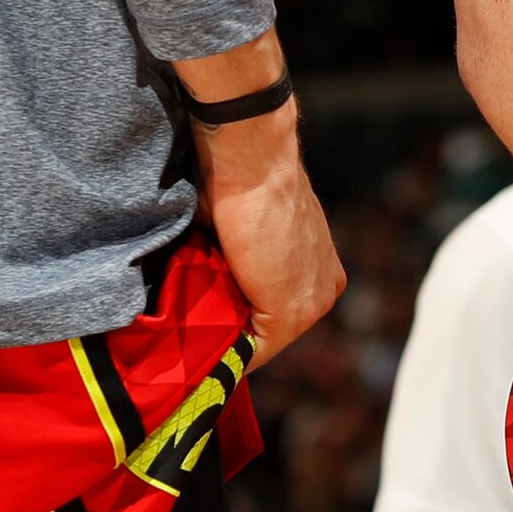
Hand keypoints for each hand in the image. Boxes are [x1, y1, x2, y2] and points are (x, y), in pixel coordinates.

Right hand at [184, 33, 344, 351]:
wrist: (253, 158)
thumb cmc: (240, 181)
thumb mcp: (242, 233)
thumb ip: (235, 265)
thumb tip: (202, 286)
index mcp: (319, 269)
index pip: (274, 317)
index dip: (234, 326)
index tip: (200, 333)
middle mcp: (325, 289)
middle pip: (268, 331)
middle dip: (229, 336)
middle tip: (187, 344)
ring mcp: (314, 303)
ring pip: (260, 342)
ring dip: (224, 344)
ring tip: (187, 347)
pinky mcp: (292, 311)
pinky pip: (255, 348)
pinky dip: (225, 353)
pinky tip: (197, 352)